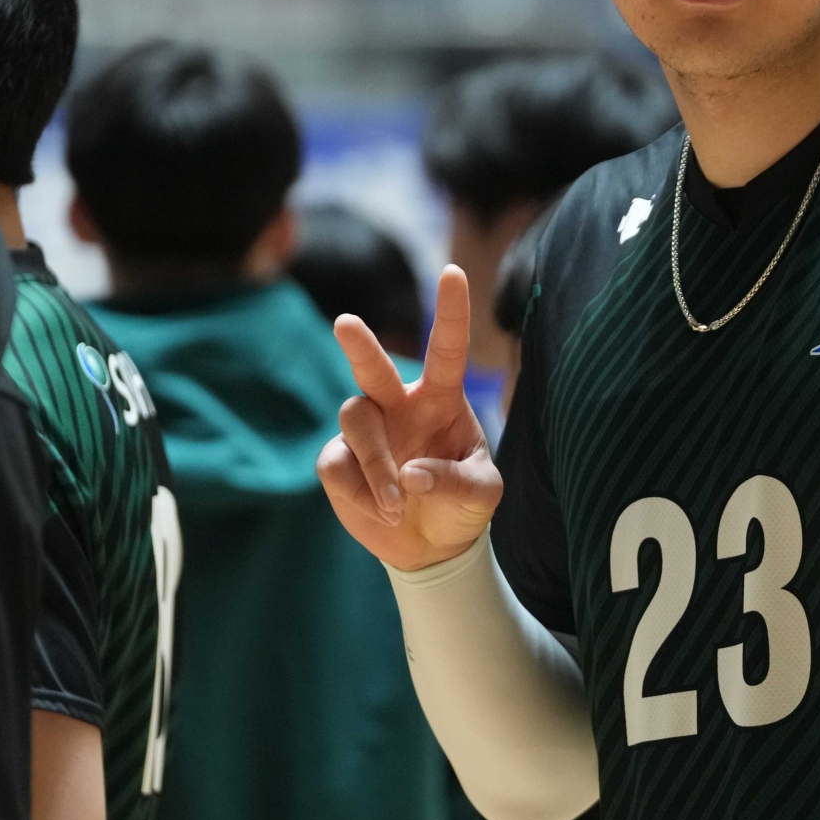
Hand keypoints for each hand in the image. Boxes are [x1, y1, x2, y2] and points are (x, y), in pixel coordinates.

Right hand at [318, 265, 501, 571]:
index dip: (451, 312)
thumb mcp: (481, 494)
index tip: (453, 272)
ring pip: (356, 422)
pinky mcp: (339, 462)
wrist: (430, 547)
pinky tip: (383, 513)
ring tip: (398, 504)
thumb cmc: (461, 505)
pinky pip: (338, 464)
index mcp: (441, 399)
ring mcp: (366, 431)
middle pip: (374, 368)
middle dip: (360, 346)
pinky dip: (361, 492)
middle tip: (346, 323)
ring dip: (377, 464)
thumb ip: (455, 481)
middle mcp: (399, 406)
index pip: (447, 349)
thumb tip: (411, 473)